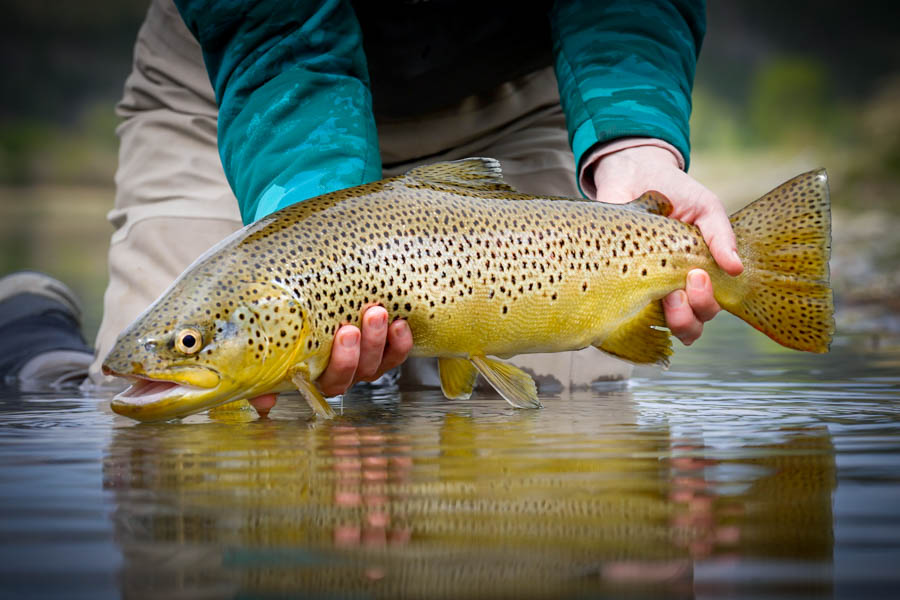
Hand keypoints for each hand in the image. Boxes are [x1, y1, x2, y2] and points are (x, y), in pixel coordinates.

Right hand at [249, 305, 412, 416]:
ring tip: (378, 313)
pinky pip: (397, 353)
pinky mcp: (384, 349)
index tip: (344, 333)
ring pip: (378, 362)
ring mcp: (365, 361)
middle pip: (358, 371)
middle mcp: (343, 373)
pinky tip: (400, 324)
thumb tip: (263, 403)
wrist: (306, 292)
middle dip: (360, 349)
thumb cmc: (285, 319)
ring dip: (381, 340)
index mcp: (316, 375)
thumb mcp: (267, 344)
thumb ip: (263, 374)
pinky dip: (401, 341)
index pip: (332, 380)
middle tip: (356, 324)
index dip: (343, 362)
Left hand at [591, 145, 742, 344]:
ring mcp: (644, 290)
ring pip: (662, 328)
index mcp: (697, 275)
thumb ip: (720, 235)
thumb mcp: (705, 207)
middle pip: (691, 325)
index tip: (698, 276)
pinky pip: (622, 317)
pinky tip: (632, 301)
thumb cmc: (674, 193)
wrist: (631, 174)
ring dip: (672, 320)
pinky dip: (630, 319)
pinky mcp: (616, 285)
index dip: (707, 303)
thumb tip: (737, 268)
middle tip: (684, 284)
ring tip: (667, 296)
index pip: (709, 308)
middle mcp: (673, 289)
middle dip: (693, 313)